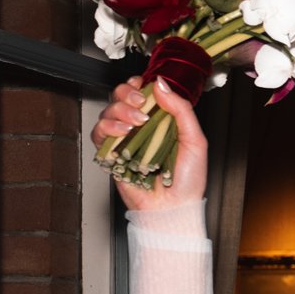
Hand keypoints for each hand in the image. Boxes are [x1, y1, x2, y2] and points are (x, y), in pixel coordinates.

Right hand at [91, 77, 207, 210]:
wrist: (173, 209)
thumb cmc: (187, 181)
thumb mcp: (195, 140)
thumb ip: (181, 109)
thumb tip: (161, 84)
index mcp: (160, 121)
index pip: (142, 93)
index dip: (137, 84)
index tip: (141, 84)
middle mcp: (141, 128)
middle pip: (120, 97)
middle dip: (126, 94)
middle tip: (139, 103)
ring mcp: (125, 140)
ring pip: (108, 112)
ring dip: (120, 111)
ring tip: (136, 123)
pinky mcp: (112, 154)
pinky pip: (99, 134)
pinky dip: (107, 128)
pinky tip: (122, 133)